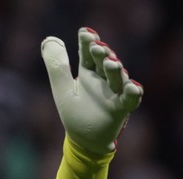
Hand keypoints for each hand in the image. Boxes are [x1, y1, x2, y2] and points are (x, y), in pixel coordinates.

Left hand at [41, 27, 142, 154]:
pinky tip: (132, 87)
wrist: (84, 140)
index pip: (88, 54)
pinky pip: (130, 99)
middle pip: (104, 63)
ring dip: (116, 70)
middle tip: (97, 47)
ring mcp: (115, 93)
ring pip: (118, 78)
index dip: (87, 43)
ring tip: (111, 63)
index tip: (85, 33)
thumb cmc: (75, 114)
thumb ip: (56, 66)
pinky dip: (132, 93)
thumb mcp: (62, 89)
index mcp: (88, 73)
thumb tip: (49, 40)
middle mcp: (104, 80)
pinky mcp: (122, 108)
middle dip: (102, 54)